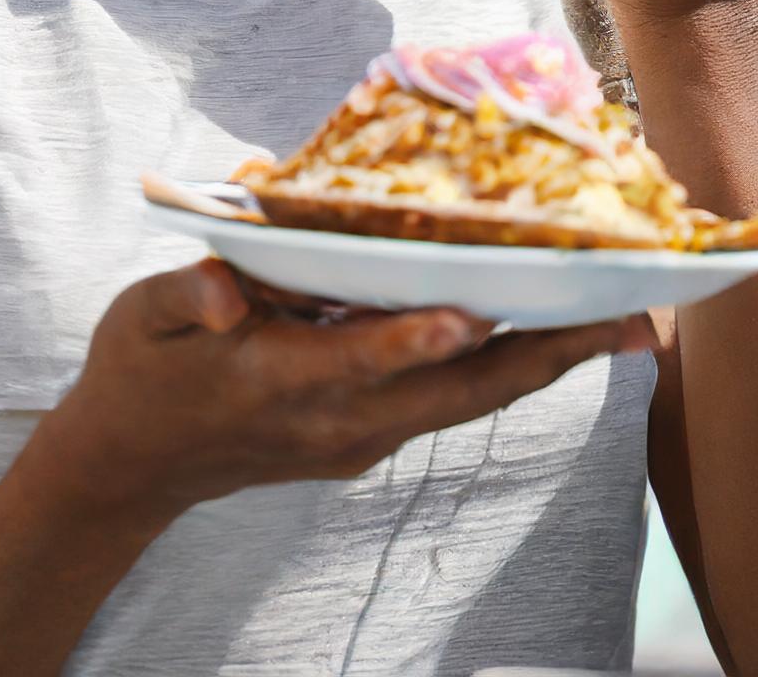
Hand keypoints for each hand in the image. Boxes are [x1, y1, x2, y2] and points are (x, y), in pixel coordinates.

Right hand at [33, 259, 650, 524]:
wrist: (134, 466)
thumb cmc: (142, 368)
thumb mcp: (144, 317)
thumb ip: (187, 296)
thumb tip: (222, 290)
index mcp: (275, 379)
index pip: (356, 359)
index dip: (411, 339)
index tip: (470, 314)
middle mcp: (333, 419)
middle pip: (450, 391)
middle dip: (540, 355)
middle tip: (623, 317)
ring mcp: (356, 438)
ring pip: (466, 402)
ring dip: (544, 365)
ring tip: (621, 324)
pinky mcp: (367, 440)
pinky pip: (450, 404)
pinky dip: (507, 371)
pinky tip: (551, 337)